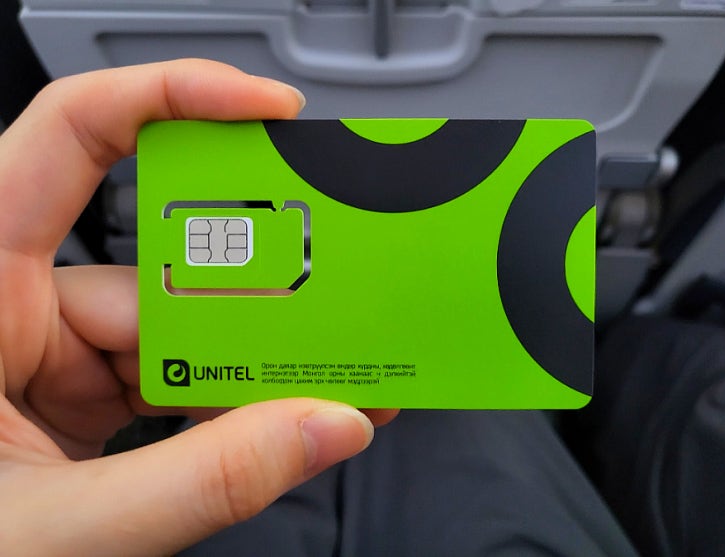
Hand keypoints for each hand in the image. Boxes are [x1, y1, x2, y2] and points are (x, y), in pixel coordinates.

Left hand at [0, 59, 397, 555]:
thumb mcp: (62, 526)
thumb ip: (202, 480)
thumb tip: (324, 426)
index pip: (71, 135)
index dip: (175, 98)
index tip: (267, 111)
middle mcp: (10, 302)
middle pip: (156, 268)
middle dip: (247, 304)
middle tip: (324, 309)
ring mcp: (48, 350)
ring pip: (177, 335)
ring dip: (243, 372)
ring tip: (310, 395)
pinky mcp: (77, 393)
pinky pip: (169, 378)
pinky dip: (219, 406)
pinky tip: (260, 426)